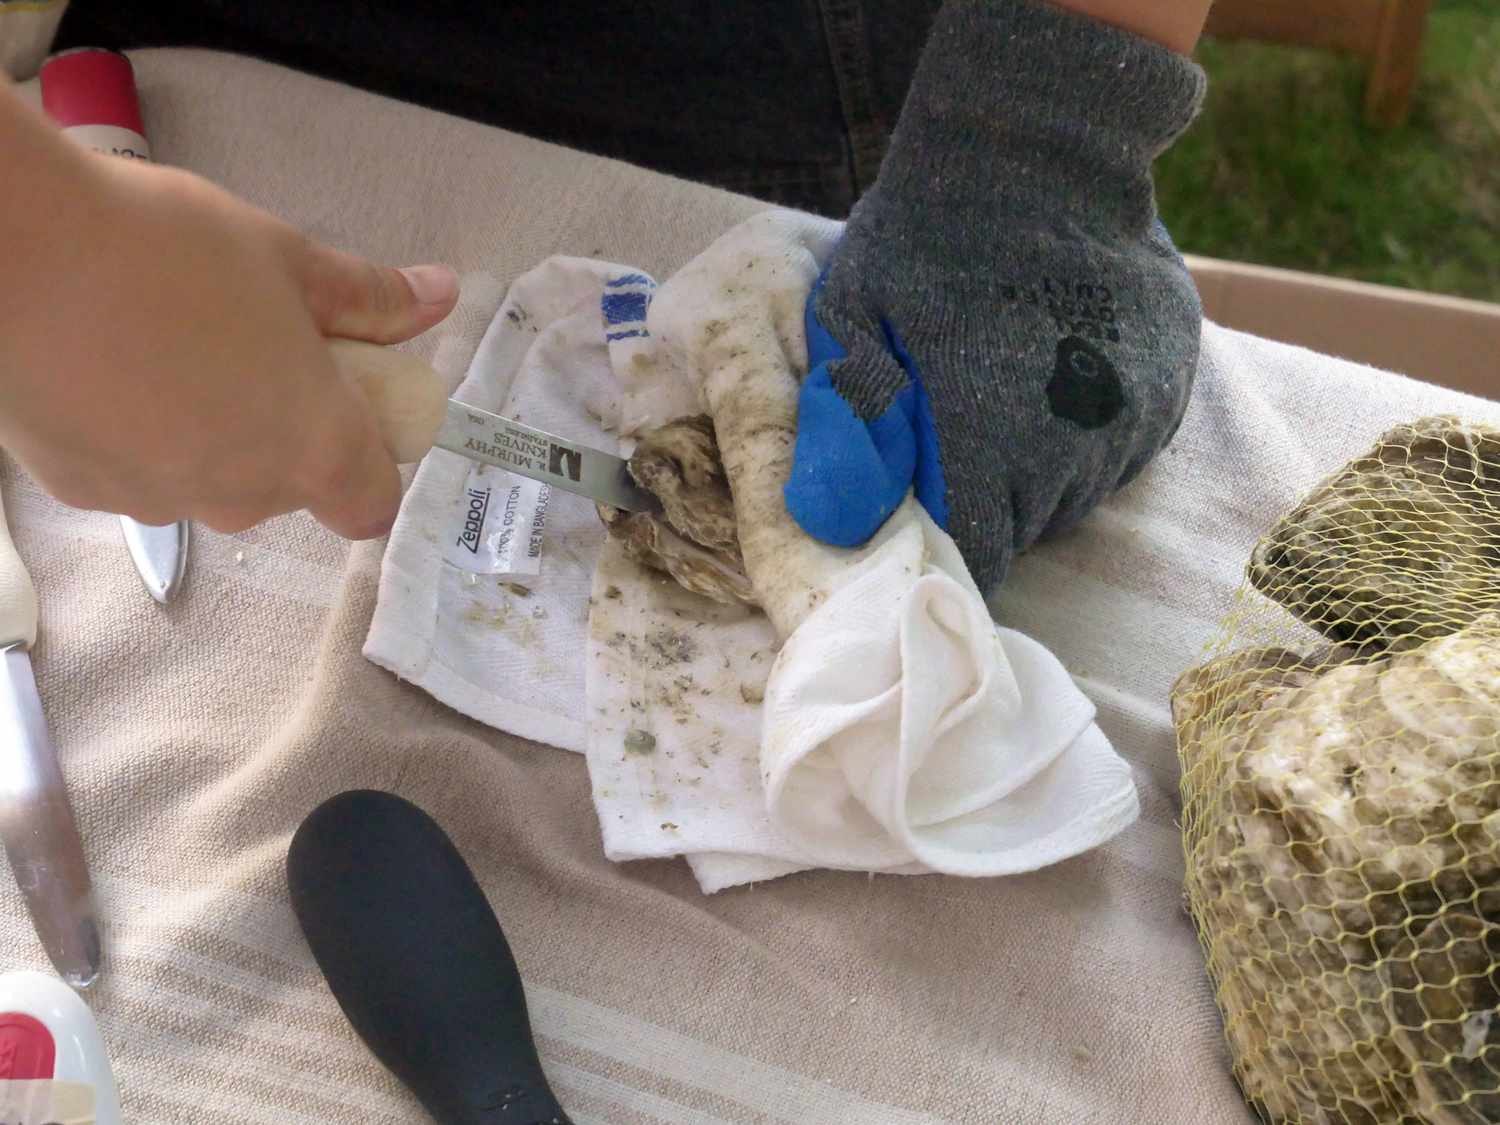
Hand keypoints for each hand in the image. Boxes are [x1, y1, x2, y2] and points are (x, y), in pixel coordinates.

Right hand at [0, 98, 456, 538]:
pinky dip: (138, 435)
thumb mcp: (289, 260)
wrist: (13, 252)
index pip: (371, 505)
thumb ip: (370, 297)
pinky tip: (110, 367)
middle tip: (255, 346)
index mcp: (313, 446)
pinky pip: (138, 474)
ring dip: (209, 433)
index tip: (352, 408)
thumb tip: (440, 296)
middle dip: (285, 429)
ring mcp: (160, 501)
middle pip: (289, 487)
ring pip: (210, 481)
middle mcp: (244, 494)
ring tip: (171, 345)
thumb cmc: (168, 248)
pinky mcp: (83, 494)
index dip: (373, 463)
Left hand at [783, 0, 1206, 588]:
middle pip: (1027, 526)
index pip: (978, 554)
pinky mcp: (1173, 389)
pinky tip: (1055, 366)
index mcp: (993, 445)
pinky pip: (1119, 447)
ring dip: (1038, 467)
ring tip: (1005, 388)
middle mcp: (1079, 448)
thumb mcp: (852, 321)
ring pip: (1077, 491)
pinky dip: (1086, 428)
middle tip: (955, 424)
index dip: (945, 537)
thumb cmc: (924, 237)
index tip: (924, 500)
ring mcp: (1137, 419)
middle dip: (987, 499)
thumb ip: (845, 427)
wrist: (1038, 146)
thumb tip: (830, 526)